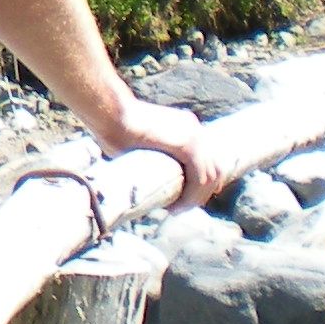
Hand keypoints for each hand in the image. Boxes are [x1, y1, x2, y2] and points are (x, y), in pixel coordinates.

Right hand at [94, 96, 231, 205]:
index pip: (207, 159)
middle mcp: (194, 128)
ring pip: (210, 176)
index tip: (182, 199)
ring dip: (195, 198)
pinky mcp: (188, 144)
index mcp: (186, 126)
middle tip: (179, 208)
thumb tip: (151, 177)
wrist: (110, 113)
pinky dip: (191, 195)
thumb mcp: (143, 145)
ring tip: (175, 210)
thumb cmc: (115, 127)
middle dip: (200, 193)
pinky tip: (175, 206)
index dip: (199, 184)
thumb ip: (155, 157)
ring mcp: (194, 134)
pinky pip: (200, 177)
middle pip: (214, 168)